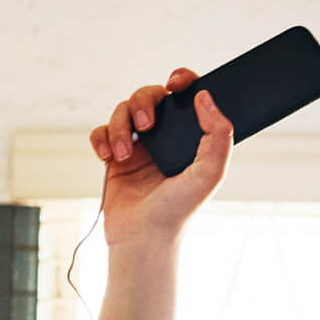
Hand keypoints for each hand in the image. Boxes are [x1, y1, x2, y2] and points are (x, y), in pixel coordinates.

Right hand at [88, 67, 233, 245]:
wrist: (144, 239)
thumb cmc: (179, 211)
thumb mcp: (210, 173)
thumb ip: (218, 135)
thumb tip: (204, 97)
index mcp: (189, 140)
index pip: (186, 97)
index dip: (182, 80)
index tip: (176, 83)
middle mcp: (165, 141)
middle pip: (149, 97)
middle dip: (143, 102)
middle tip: (146, 126)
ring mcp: (139, 149)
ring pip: (122, 112)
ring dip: (119, 127)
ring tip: (124, 155)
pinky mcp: (115, 159)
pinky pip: (101, 132)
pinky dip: (101, 139)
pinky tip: (108, 156)